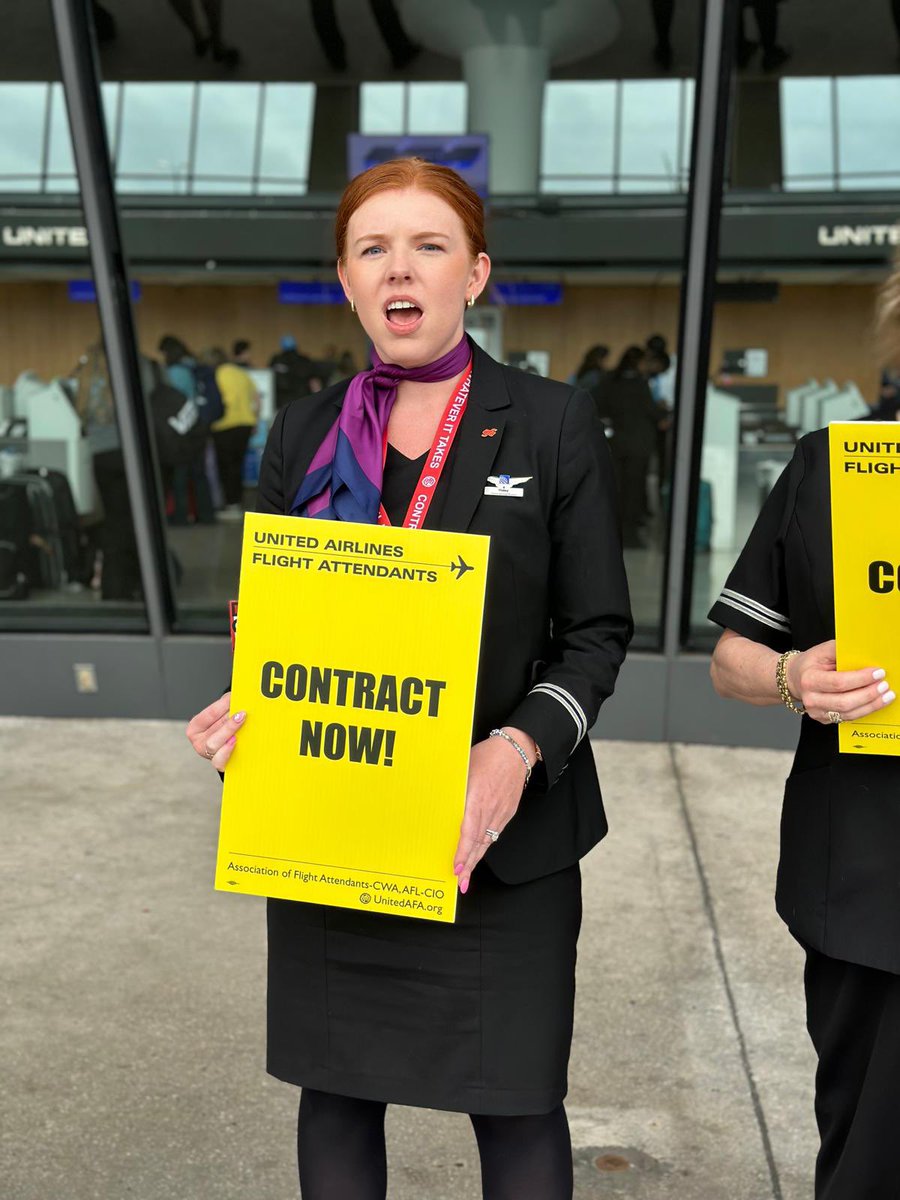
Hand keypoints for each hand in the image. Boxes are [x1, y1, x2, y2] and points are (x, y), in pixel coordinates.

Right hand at [185, 692, 245, 769]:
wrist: (230, 747)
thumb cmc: (224, 728)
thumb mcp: (222, 714)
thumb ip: (227, 704)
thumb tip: (237, 696)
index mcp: (195, 727)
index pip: (209, 714)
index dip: (222, 705)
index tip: (234, 698)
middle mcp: (198, 742)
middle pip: (213, 728)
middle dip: (228, 719)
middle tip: (242, 712)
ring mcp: (207, 754)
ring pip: (214, 743)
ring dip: (228, 730)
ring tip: (240, 721)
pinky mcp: (218, 764)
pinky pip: (219, 760)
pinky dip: (227, 750)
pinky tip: (235, 740)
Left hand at [453, 728, 534, 893]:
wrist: (517, 750)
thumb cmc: (490, 755)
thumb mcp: (465, 768)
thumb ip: (454, 789)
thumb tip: (438, 803)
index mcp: (478, 797)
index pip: (469, 832)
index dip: (463, 853)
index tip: (456, 867)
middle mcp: (491, 809)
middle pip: (479, 843)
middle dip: (469, 865)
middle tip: (461, 883)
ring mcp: (501, 812)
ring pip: (487, 841)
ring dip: (476, 859)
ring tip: (467, 875)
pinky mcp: (507, 812)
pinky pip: (495, 833)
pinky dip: (485, 846)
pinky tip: (478, 853)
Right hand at [785, 640, 894, 724]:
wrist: (794, 677)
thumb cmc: (811, 663)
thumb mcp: (823, 651)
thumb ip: (842, 651)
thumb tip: (865, 653)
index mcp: (809, 680)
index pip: (839, 682)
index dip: (861, 679)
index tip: (878, 673)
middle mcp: (811, 699)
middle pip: (845, 702)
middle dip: (869, 694)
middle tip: (885, 686)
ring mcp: (816, 712)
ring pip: (849, 714)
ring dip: (871, 706)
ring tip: (886, 696)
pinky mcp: (823, 719)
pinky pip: (847, 718)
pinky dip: (864, 711)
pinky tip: (875, 703)